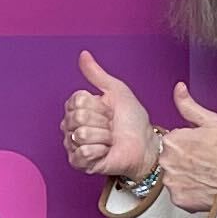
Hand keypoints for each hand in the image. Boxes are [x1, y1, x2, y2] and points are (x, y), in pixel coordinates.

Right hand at [61, 47, 153, 181]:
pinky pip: (83, 152)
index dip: (98, 105)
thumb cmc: (132, 120)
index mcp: (78, 107)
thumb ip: (97, 74)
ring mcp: (74, 144)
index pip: (77, 100)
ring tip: (110, 139)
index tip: (109, 110)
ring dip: (103, 136)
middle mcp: (72, 125)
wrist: (144, 144)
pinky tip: (106, 150)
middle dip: (102, 121)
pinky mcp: (79, 162)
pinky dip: (100, 150)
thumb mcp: (117, 91)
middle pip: (79, 117)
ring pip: (81, 134)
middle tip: (111, 125)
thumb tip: (84, 55)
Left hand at [156, 83, 216, 214]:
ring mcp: (171, 182)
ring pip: (174, 176)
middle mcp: (166, 161)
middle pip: (171, 158)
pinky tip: (203, 186)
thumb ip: (189, 106)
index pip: (174, 140)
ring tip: (206, 175)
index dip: (190, 143)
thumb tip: (179, 89)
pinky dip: (189, 191)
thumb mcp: (212, 121)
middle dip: (185, 159)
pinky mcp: (177, 199)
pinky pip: (180, 194)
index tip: (203, 148)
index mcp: (172, 140)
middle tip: (205, 162)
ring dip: (186, 176)